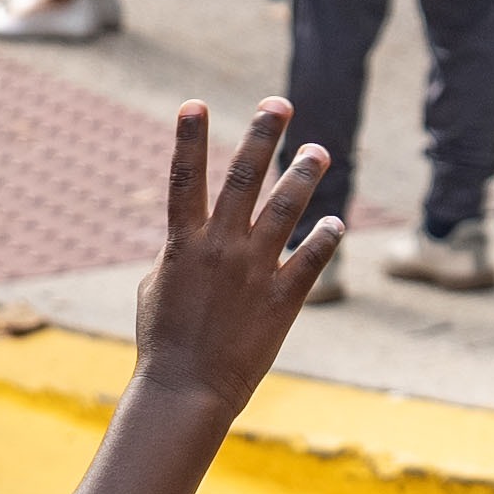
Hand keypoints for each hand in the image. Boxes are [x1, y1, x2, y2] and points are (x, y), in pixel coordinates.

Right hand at [127, 98, 338, 409]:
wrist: (186, 390)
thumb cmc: (164, 341)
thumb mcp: (156, 288)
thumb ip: (176, 253)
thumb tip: (187, 233)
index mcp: (183, 244)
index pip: (184, 179)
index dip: (188, 139)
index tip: (194, 104)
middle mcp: (220, 249)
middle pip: (242, 180)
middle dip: (260, 137)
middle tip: (278, 103)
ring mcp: (253, 272)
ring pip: (283, 211)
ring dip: (302, 175)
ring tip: (319, 150)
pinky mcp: (281, 300)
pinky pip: (310, 261)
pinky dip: (325, 239)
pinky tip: (337, 222)